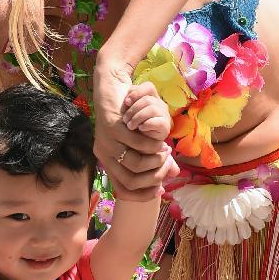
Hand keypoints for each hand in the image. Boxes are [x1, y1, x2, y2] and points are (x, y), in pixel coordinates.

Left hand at [93, 56, 178, 200]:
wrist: (111, 84)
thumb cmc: (128, 113)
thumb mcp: (142, 138)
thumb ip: (156, 157)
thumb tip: (174, 174)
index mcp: (107, 160)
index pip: (124, 190)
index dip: (143, 195)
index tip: (160, 190)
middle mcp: (103, 154)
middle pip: (131, 181)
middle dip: (154, 176)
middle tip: (167, 164)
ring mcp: (106, 142)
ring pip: (135, 164)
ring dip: (155, 160)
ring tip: (164, 150)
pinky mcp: (112, 128)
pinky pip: (138, 144)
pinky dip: (152, 144)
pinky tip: (159, 140)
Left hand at [123, 82, 171, 140]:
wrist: (140, 143)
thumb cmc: (133, 124)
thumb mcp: (129, 110)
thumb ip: (129, 101)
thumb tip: (127, 100)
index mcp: (152, 97)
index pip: (149, 86)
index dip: (136, 92)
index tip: (126, 102)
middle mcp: (161, 104)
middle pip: (147, 99)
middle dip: (133, 109)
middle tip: (125, 119)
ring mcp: (165, 115)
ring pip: (152, 109)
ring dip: (137, 117)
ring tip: (130, 125)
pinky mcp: (165, 127)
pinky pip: (157, 121)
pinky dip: (146, 124)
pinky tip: (140, 128)